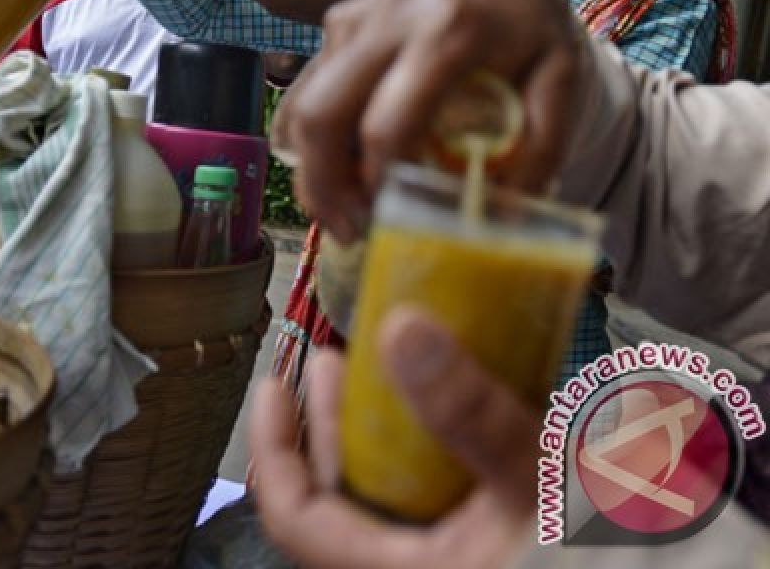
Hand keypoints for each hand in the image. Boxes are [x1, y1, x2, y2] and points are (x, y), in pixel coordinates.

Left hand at [250, 308, 539, 568]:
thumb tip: (399, 326)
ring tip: (383, 366)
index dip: (273, 447)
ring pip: (391, 493)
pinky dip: (431, 450)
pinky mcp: (486, 548)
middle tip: (331, 359)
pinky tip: (450, 406)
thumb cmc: (599, 561)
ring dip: (381, 429)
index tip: (272, 384)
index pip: (296, 516)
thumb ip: (468, 413)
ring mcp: (451, 557)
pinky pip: (437, 497)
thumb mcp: (535, 487)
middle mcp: (414, 567)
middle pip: (343, 493)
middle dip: (332, 421)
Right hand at [271, 0, 584, 241]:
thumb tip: (502, 217)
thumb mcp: (560, 81)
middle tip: (349, 230)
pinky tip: (337, 170)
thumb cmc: (532, 26)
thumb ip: (540, 148)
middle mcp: (387, 20)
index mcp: (447, 31)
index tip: (388, 218)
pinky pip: (302, 94)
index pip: (386, 122)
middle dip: (322, 186)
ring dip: (310, 169)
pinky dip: (308, 142)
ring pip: (301, 108)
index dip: (378, 181)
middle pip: (321, 115)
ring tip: (344, 209)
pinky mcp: (336, 25)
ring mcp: (353, 19)